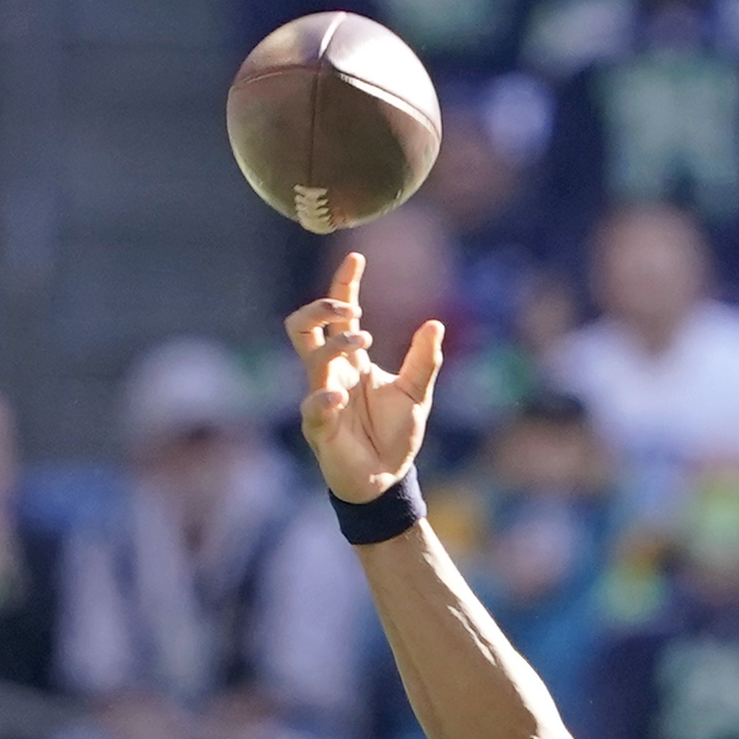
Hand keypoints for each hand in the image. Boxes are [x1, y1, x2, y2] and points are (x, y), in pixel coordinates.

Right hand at [286, 248, 441, 505]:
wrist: (386, 480)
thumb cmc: (395, 435)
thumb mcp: (417, 393)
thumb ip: (425, 360)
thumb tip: (434, 323)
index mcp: (351, 361)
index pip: (340, 315)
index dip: (344, 285)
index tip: (356, 258)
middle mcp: (331, 374)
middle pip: (303, 327)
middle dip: (320, 308)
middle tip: (347, 308)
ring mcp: (322, 398)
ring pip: (310, 357)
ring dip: (336, 342)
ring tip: (365, 340)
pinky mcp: (320, 428)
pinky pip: (312, 406)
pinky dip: (324, 399)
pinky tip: (341, 398)